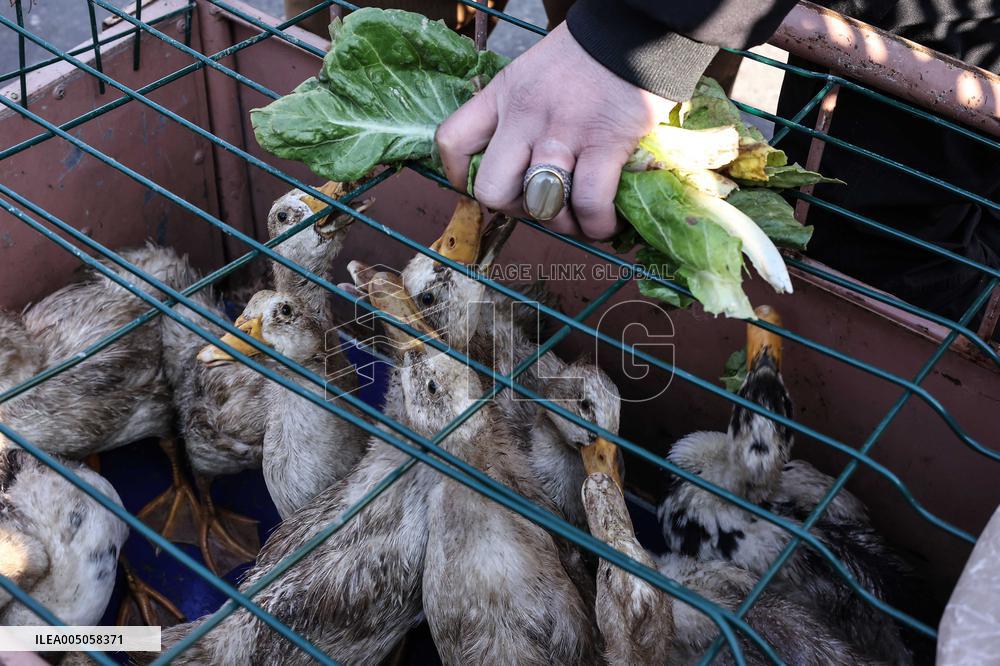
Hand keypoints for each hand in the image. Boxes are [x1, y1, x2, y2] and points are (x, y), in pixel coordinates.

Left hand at [436, 22, 674, 239]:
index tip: (478, 187)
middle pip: (492, 190)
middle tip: (540, 205)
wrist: (634, 29)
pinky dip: (597, 225)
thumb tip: (520, 161)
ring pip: (542, 205)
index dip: (459, 178)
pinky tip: (606, 222)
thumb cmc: (585, 57)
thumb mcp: (531, 75)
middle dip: (516, 211)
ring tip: (579, 219)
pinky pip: (590, 204)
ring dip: (562, 224)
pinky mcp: (605, 143)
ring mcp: (563, 132)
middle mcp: (524, 116)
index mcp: (501, 95)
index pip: (452, 142)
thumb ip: (518, 113)